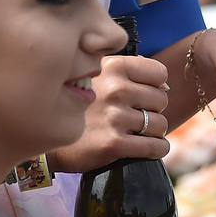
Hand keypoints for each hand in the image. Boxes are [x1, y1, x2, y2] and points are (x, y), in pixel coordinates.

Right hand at [46, 55, 170, 172]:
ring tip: (133, 132)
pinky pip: (156, 147)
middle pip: (162, 99)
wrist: (50, 140)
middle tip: (133, 116)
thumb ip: (129, 72)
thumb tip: (165, 85)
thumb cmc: (79, 106)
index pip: (159, 73)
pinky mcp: (113, 144)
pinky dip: (156, 149)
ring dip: (152, 131)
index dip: (154, 86)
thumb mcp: (97, 75)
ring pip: (160, 124)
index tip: (140, 95)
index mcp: (112, 67)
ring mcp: (114, 117)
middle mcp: (115, 89)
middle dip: (152, 110)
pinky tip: (144, 148)